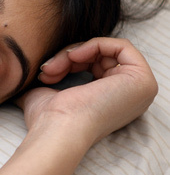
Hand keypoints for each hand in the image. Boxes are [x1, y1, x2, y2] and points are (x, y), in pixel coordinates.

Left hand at [18, 36, 157, 143]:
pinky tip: (74, 56)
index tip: (46, 69)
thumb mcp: (46, 93)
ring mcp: (140, 89)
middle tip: (47, 69)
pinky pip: (121, 46)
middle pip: (101, 58)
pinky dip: (94, 44)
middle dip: (69, 57)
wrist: (56, 130)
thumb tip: (31, 71)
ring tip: (52, 68)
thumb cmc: (48, 119)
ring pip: (106, 51)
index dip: (69, 61)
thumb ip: (50, 79)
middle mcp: (131, 98)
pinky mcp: (142, 80)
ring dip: (74, 53)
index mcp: (113, 103)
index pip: (95, 66)